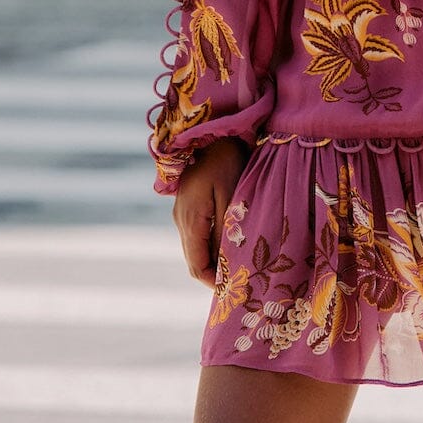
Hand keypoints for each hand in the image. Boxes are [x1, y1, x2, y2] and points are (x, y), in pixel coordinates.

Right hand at [172, 137, 251, 285]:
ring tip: (240, 266)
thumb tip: (225, 266)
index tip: (235, 291)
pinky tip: (232, 245)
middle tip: (241, 283)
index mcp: (190, 221)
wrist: (215, 132)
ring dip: (214, 260)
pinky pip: (198, 234)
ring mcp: (182, 213)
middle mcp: (181, 220)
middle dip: (214, 275)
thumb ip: (226, 233)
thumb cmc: (228, 162)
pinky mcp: (189, 206)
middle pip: (195, 260)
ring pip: (196, 248)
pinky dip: (212, 246)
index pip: (197, 266)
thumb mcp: (231, 198)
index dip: (213, 283)